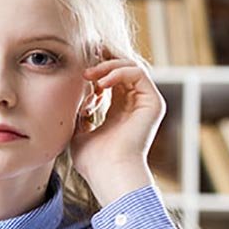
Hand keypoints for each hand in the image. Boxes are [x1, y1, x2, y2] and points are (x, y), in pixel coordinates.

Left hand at [71, 57, 163, 205]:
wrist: (109, 173)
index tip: (76, 67)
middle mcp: (135, 105)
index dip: (95, 68)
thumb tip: (75, 101)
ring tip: (88, 74)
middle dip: (103, 58)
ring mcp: (145, 103)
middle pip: (122, 68)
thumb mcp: (78, 133)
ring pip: (130, 66)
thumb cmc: (93, 161)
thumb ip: (79, 115)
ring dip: (107, 65)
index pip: (110, 79)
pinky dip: (118, 72)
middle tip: (84, 55)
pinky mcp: (153, 103)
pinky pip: (138, 73)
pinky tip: (101, 82)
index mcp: (118, 111)